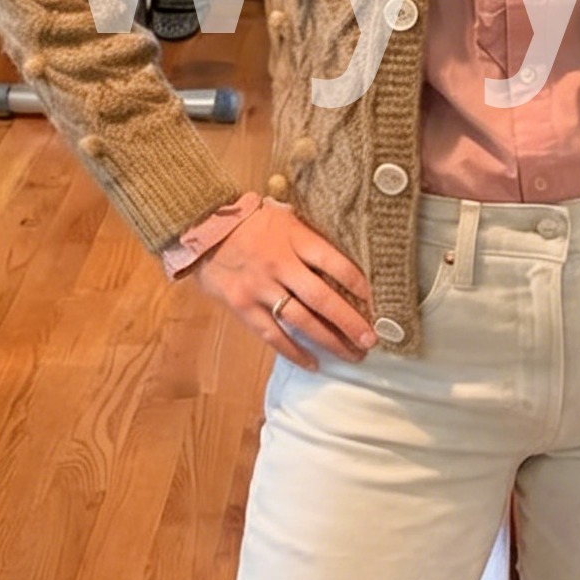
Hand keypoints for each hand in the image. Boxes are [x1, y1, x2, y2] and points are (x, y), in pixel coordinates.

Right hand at [189, 202, 378, 367]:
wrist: (203, 228)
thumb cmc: (250, 221)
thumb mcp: (284, 216)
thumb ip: (309, 236)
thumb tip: (342, 258)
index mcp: (294, 239)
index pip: (334, 262)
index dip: (358, 284)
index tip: (376, 301)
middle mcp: (280, 265)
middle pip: (322, 298)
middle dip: (350, 322)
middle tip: (371, 340)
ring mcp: (260, 288)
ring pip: (302, 321)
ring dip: (330, 341)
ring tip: (352, 355)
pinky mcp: (243, 307)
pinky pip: (273, 335)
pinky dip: (295, 352)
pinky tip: (315, 363)